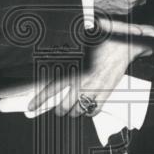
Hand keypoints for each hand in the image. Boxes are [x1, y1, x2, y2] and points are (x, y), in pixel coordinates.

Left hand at [27, 19, 153, 116]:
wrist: (122, 44)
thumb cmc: (101, 42)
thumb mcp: (78, 47)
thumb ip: (64, 58)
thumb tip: (51, 64)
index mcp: (72, 69)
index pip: (50, 89)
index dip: (39, 100)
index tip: (31, 107)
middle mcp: (81, 82)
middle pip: (63, 107)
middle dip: (59, 110)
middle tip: (59, 108)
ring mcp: (94, 90)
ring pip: (77, 111)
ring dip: (74, 112)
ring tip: (74, 108)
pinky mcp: (106, 94)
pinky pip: (94, 111)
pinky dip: (90, 112)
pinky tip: (88, 107)